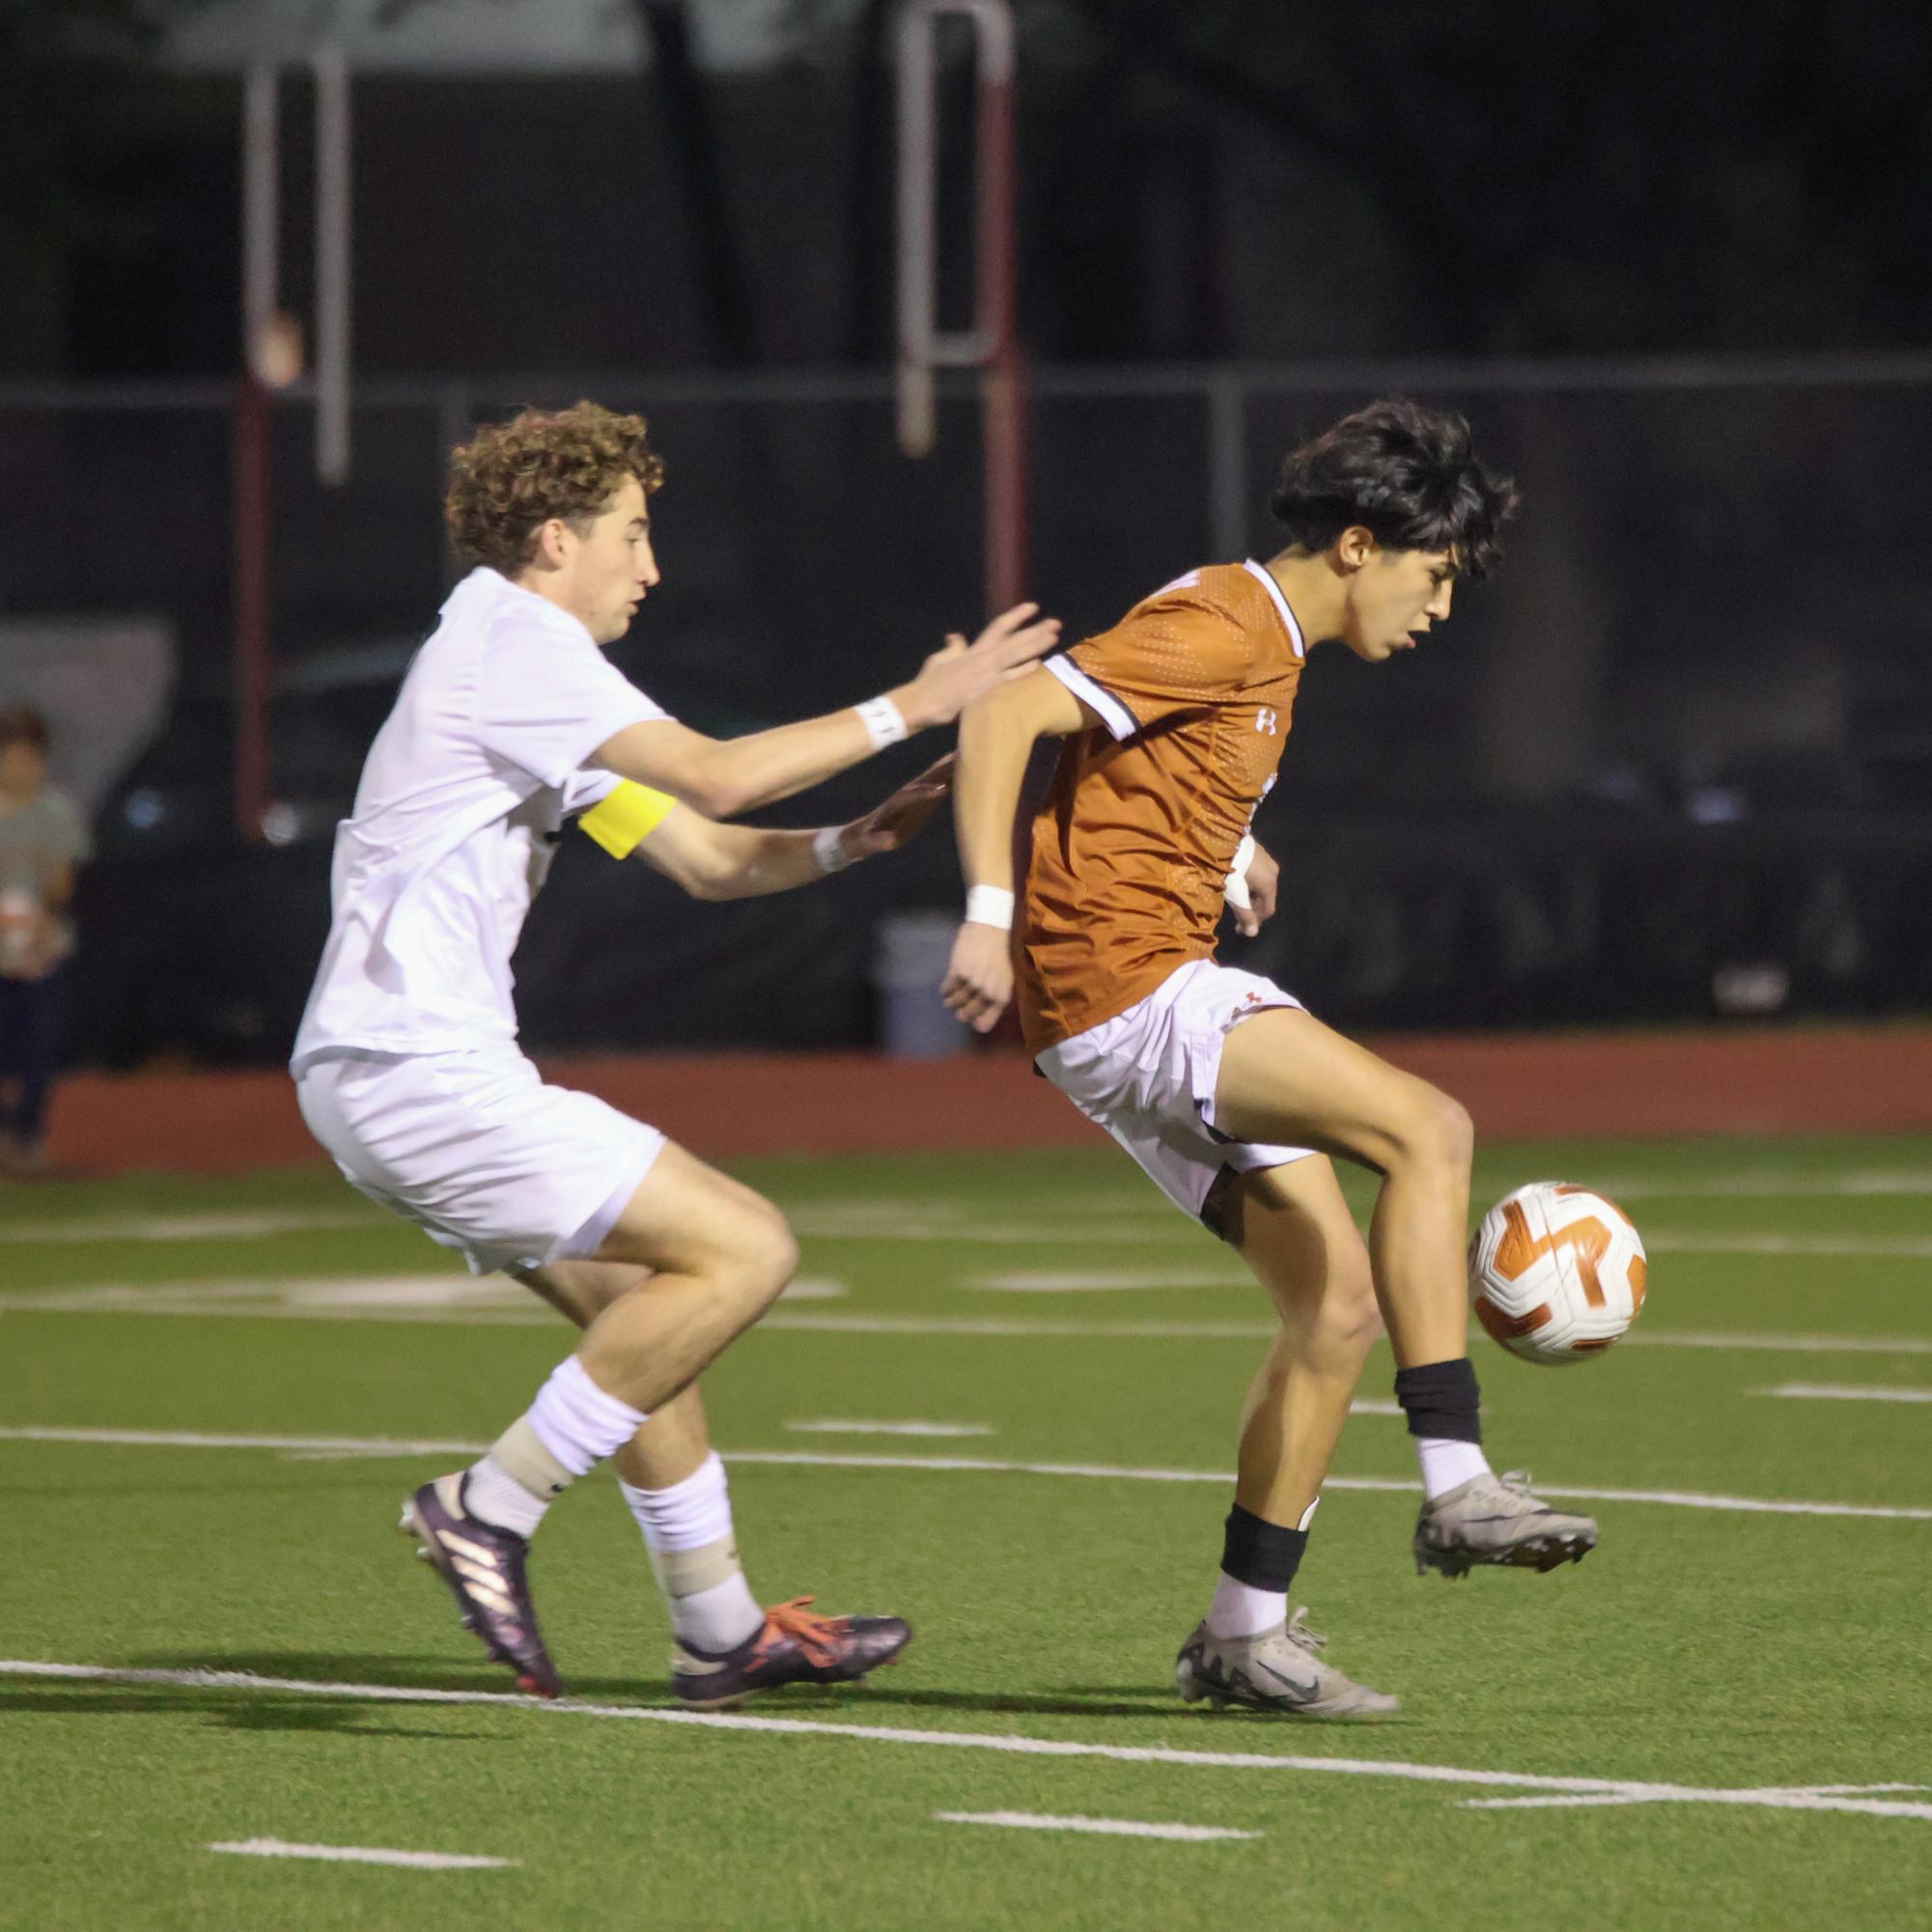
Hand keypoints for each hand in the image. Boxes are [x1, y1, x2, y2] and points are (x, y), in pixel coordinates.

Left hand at [835, 754, 955, 862]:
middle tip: (960, 757)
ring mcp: (915, 796)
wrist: (863, 834)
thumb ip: (880, 841)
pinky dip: (951, 778)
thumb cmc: (866, 840)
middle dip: (942, 769)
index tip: (943, 789)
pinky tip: (965, 771)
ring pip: (934, 778)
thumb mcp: (871, 843)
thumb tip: (890, 841)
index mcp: (894, 804)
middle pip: (926, 779)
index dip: (925, 792)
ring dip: (949, 767)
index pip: (911, 796)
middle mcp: (906, 795)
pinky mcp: (921, 801)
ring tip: (967, 755)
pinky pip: (938, 786)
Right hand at [896, 603, 1061, 728]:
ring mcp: (986, 673)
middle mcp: (983, 658)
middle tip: (1056, 623)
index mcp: (973, 649)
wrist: (923, 702)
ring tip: (1054, 637)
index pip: (999, 626)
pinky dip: (1022, 669)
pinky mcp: (985, 689)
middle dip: (1036, 630)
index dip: (1017, 615)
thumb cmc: (930, 682)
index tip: (1034, 607)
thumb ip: (954, 648)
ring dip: (1036, 645)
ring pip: (1016, 655)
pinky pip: (1007, 677)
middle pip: (1015, 640)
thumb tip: (956, 637)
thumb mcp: (941, 659)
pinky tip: (1037, 663)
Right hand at [941, 919, 1012, 1033]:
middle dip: (962, 1014)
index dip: (976, 1023)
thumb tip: (979, 1016)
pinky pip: (947, 988)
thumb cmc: (999, 954)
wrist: (990, 930)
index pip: (985, 1024)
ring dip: (951, 1002)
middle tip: (959, 1012)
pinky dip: (945, 990)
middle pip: (967, 1014)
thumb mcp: (1004, 978)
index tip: (971, 1021)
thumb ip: (995, 997)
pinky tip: (946, 988)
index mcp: (1001, 996)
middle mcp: (986, 992)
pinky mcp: (958, 972)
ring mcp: (971, 983)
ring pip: (954, 1002)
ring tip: (949, 1001)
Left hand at [1229, 840, 1279, 938]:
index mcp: (1270, 883)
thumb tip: (1252, 934)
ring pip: (1261, 885)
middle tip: (1235, 915)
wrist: (1222, 837)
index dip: (1255, 922)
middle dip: (1251, 909)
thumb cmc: (1230, 868)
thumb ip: (1244, 913)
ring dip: (1249, 896)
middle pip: (1265, 898)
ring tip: (1233, 899)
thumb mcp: (1235, 894)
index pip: (1268, 910)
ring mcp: (1267, 859)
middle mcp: (1273, 871)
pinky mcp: (1258, 851)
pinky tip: (1235, 883)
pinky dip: (1248, 884)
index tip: (1240, 928)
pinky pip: (1257, 874)